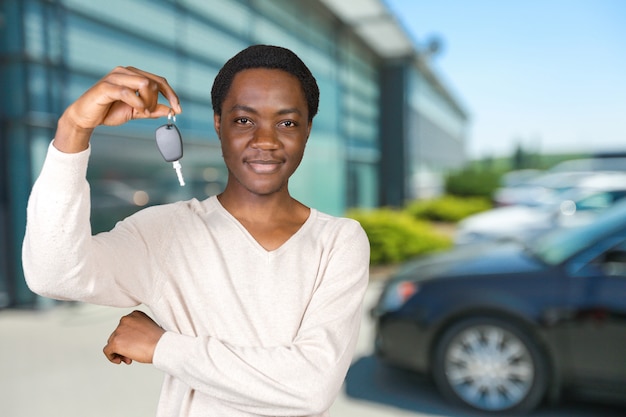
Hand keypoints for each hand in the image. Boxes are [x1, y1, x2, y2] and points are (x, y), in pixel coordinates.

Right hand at [54, 66, 181, 152]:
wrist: (85, 117)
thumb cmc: (108, 111)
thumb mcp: (136, 112)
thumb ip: (152, 110)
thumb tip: (169, 110)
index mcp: (133, 75)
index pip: (159, 80)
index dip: (171, 94)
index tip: (178, 108)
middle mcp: (125, 72)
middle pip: (154, 82)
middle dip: (156, 101)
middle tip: (148, 112)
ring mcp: (115, 77)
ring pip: (144, 83)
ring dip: (147, 102)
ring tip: (141, 111)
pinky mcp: (106, 87)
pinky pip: (128, 92)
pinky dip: (137, 103)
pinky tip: (137, 110)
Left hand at [103, 310, 164, 364]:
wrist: (162, 346)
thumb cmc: (159, 340)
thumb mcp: (148, 329)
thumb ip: (136, 330)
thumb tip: (127, 341)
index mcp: (134, 314)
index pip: (125, 327)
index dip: (129, 338)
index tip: (136, 345)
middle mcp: (125, 320)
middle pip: (117, 335)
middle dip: (124, 346)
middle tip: (132, 354)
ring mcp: (119, 330)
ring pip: (112, 342)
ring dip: (120, 351)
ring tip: (129, 358)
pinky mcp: (115, 342)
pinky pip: (107, 350)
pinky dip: (111, 357)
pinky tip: (119, 360)